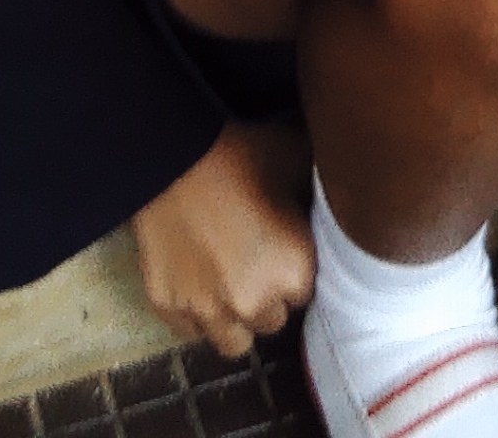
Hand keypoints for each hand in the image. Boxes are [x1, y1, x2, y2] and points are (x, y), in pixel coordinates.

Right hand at [130, 120, 315, 356]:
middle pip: (272, 321)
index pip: (306, 294)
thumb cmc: (240, 156)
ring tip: (228, 285)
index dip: (294, 270)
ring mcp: (206, 311)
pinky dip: (196, 314)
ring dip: (235, 320)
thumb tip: (331, 205)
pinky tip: (197, 283)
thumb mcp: (295, 163)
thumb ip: (316, 199)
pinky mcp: (167, 308)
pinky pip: (191, 331)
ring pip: (234, 341)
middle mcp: (252, 304)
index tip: (282, 250)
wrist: (171, 155)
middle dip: (267, 297)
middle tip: (255, 264)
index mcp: (293, 273)